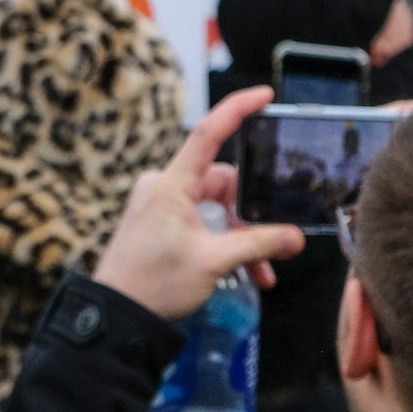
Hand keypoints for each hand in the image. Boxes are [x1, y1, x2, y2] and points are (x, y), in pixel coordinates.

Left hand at [94, 86, 306, 318]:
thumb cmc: (154, 283)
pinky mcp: (161, 226)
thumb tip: (296, 237)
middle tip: (274, 247)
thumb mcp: (213, 262)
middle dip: (252, 216)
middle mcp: (164, 188)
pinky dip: (225, 245)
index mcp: (171, 184)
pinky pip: (203, 224)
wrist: (116, 316)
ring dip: (243, 238)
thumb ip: (257, 245)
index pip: (207, 135)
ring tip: (262, 274)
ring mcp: (161, 207)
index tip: (263, 95)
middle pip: (223, 184)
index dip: (235, 110)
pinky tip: (246, 274)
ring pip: (217, 210)